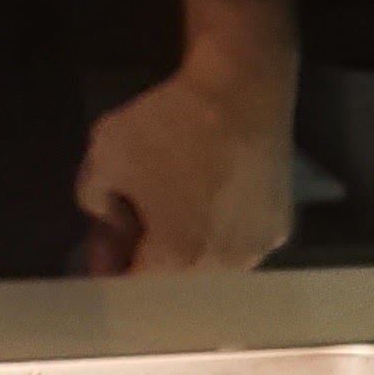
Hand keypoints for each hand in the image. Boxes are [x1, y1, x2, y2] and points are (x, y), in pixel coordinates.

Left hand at [76, 0, 297, 274]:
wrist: (243, 86)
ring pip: (210, 262)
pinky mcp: (280, 226)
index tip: (101, 245)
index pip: (134, 288)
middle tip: (133, 220)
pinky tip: (211, 194)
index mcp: (177, 260)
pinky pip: (238, 240)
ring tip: (176, 204)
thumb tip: (108, 217)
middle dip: (149, 254)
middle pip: (175, 279)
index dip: (110, 269)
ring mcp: (257, 250)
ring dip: (187, 243)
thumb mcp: (105, 154)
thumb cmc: (170, 123)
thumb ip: (93, 199)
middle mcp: (222, 268)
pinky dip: (219, 227)